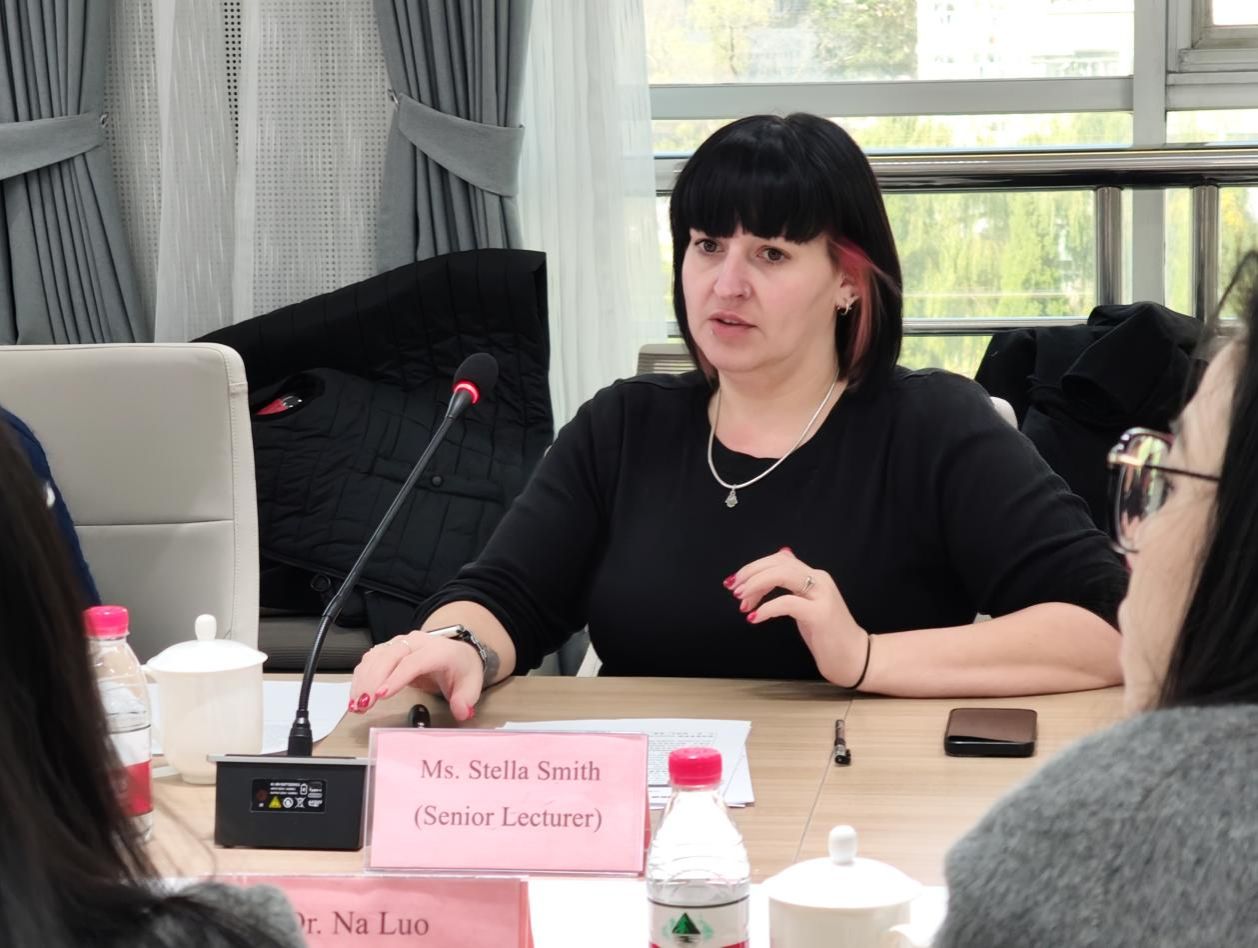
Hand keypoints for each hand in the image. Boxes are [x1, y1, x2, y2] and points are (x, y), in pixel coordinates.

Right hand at [348, 632, 484, 720]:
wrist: (456, 652)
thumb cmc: (461, 669)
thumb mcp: (471, 685)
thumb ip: (465, 699)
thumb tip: (462, 711)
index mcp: (438, 650)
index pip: (414, 662)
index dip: (397, 677)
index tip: (381, 695)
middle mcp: (416, 643)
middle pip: (390, 656)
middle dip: (373, 680)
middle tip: (363, 704)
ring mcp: (400, 644)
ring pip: (376, 656)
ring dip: (363, 680)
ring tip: (356, 705)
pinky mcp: (388, 650)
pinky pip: (370, 660)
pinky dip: (361, 677)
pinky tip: (356, 697)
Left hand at [725, 547, 869, 686]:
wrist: (855, 658)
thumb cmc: (827, 635)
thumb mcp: (807, 605)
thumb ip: (793, 586)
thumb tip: (775, 563)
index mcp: (815, 576)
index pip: (780, 559)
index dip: (754, 567)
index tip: (736, 582)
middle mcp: (819, 580)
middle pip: (778, 563)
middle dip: (750, 573)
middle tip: (733, 589)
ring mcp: (821, 596)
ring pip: (782, 575)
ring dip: (756, 586)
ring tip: (742, 602)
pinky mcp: (820, 614)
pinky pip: (787, 603)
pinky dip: (766, 608)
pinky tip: (754, 618)